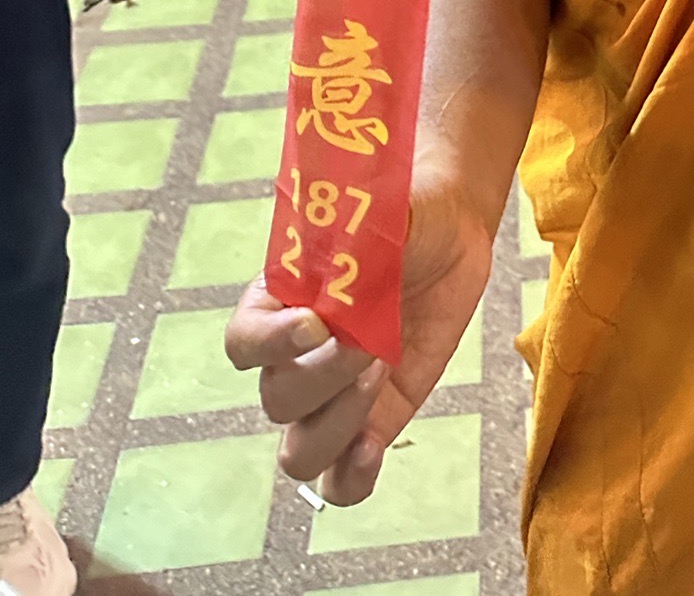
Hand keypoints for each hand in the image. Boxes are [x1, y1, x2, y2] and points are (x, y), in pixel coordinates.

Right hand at [224, 180, 494, 502]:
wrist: (450, 233)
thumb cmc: (406, 215)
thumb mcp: (383, 214)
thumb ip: (356, 241)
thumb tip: (342, 264)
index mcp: (280, 302)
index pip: (243, 342)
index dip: (270, 343)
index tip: (317, 322)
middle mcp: (297, 357)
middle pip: (277, 399)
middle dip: (324, 377)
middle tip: (371, 342)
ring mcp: (334, 396)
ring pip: (300, 452)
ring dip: (338, 425)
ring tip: (382, 373)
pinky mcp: (374, 421)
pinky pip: (341, 480)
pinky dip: (352, 479)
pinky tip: (375, 448)